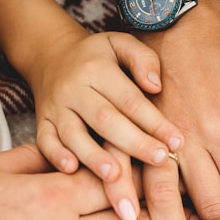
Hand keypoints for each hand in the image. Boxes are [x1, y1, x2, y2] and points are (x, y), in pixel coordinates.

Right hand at [30, 30, 184, 219]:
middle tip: (159, 160)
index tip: (177, 142)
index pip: (130, 100)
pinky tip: (71, 169)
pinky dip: (56, 156)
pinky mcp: (42, 122)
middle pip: (105, 119)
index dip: (154, 122)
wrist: (51, 56)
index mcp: (98, 69)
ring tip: (115, 175)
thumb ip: (143, 59)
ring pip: (74, 134)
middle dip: (134, 142)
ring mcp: (56, 108)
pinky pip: (45, 140)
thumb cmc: (98, 56)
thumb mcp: (121, 43)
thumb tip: (156, 86)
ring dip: (94, 156)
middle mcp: (74, 89)